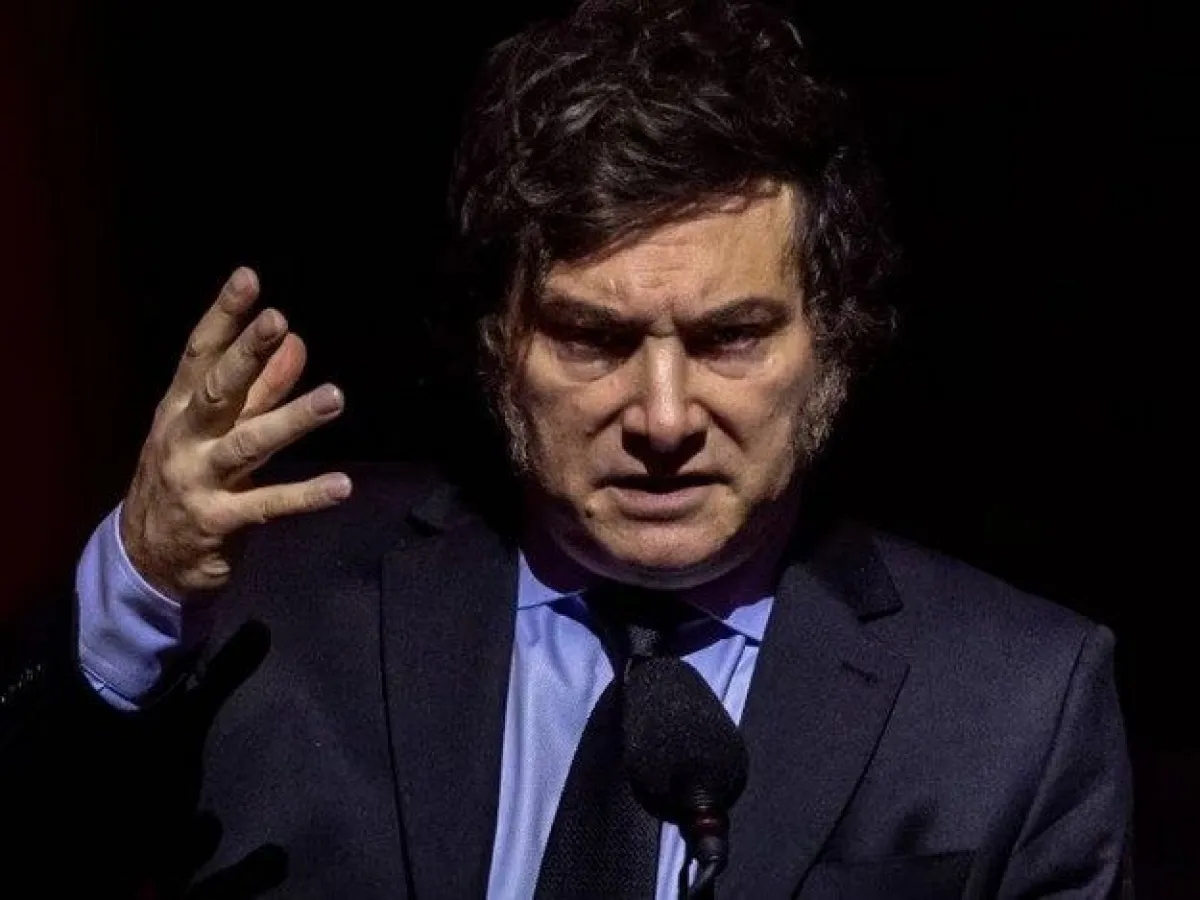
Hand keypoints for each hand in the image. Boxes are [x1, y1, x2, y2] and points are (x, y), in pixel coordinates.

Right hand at [120, 267, 351, 598]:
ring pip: (248, 443)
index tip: (248, 278)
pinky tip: (341, 486)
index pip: (199, 353)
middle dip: (246, 354)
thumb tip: (295, 339)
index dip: (223, 315)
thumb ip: (260, 387)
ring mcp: (199, 480)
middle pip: (217, 390)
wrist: (147, 559)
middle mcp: (184, 438)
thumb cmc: (189, 478)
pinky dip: (305, 495)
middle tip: (278, 321)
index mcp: (180, 408)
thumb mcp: (216, 429)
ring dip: (292, 418)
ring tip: (335, 397)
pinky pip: (268, 506)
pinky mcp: (218, 522)